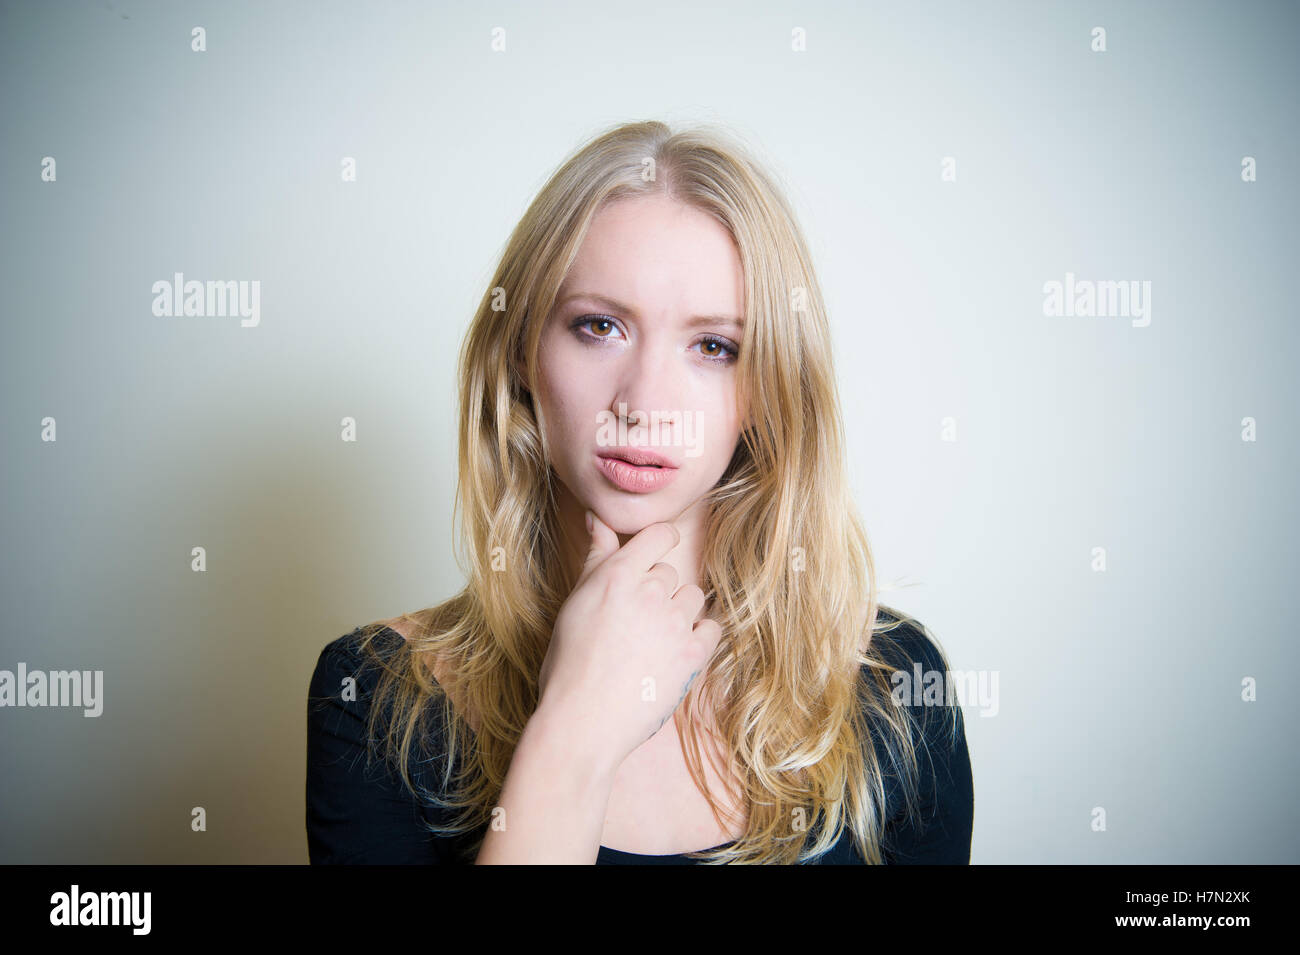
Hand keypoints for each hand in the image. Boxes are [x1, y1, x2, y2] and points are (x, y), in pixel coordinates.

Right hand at [535, 511, 721, 770]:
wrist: (582, 723)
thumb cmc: (569, 664)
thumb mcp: (576, 603)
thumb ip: (596, 557)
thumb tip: (598, 518)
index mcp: (618, 575)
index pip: (659, 534)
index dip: (659, 544)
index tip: (652, 560)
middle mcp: (650, 592)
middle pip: (671, 572)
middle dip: (657, 590)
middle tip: (633, 621)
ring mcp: (675, 624)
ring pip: (693, 598)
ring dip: (679, 612)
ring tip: (652, 639)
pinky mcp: (692, 656)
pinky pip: (711, 629)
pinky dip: (698, 637)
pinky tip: (675, 651)